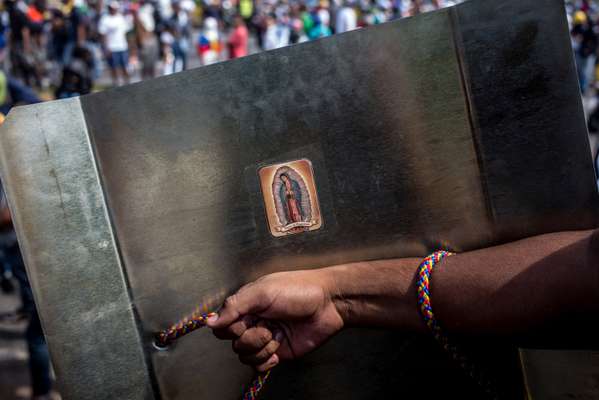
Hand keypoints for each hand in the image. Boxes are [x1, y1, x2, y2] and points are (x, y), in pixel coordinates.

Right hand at [207, 270, 343, 371]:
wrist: (328, 303)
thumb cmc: (298, 290)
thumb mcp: (263, 292)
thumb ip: (234, 306)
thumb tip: (208, 321)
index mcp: (247, 306)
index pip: (222, 326)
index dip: (230, 328)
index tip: (246, 320)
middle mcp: (253, 322)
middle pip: (233, 342)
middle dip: (250, 337)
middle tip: (268, 325)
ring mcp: (265, 338)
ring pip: (245, 356)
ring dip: (261, 347)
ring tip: (278, 334)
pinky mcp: (277, 352)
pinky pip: (258, 366)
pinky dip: (266, 360)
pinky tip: (279, 347)